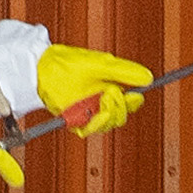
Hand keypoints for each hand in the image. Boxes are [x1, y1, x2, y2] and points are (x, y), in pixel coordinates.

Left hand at [35, 43, 149, 136]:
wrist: (44, 70)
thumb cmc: (71, 63)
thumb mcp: (102, 64)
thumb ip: (125, 71)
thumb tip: (149, 78)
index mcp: (111, 86)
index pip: (132, 100)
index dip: (134, 101)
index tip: (132, 96)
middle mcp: (102, 100)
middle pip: (122, 115)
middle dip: (119, 107)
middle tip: (109, 94)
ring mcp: (89, 110)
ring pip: (108, 124)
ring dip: (107, 116)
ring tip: (100, 101)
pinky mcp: (75, 118)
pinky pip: (88, 130)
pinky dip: (92, 125)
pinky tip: (92, 116)